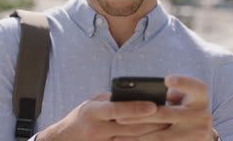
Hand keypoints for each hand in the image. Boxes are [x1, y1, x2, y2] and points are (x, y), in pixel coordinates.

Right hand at [36, 92, 168, 140]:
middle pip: (128, 128)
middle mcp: (95, 129)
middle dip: (151, 123)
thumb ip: (111, 100)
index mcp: (92, 111)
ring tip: (166, 128)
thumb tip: (136, 95)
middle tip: (169, 117)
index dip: (136, 108)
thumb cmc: (81, 117)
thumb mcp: (92, 103)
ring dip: (150, 135)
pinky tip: (152, 138)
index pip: (117, 109)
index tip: (154, 106)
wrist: (63, 140)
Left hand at [113, 74, 214, 140]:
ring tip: (117, 137)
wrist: (201, 132)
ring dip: (138, 137)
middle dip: (140, 116)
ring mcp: (198, 133)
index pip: (195, 86)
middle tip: (119, 118)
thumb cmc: (184, 109)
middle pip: (167, 114)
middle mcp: (203, 114)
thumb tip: (137, 96)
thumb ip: (166, 96)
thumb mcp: (181, 99)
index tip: (166, 79)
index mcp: (200, 97)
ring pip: (162, 136)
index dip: (182, 82)